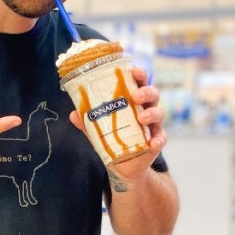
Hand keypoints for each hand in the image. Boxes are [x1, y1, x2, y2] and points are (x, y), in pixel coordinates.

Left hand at [69, 66, 166, 181]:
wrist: (123, 164)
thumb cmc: (112, 138)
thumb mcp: (98, 129)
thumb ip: (88, 122)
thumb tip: (73, 114)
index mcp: (132, 100)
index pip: (138, 82)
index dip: (139, 74)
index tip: (135, 70)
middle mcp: (145, 108)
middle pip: (152, 94)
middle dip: (145, 92)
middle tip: (135, 97)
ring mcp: (152, 124)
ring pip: (159, 113)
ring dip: (151, 113)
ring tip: (141, 118)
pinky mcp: (156, 140)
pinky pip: (161, 137)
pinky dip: (159, 139)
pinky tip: (153, 143)